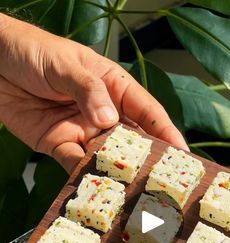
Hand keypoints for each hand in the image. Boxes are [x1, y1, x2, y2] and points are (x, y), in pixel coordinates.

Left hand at [0, 13, 186, 173]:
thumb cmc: (32, 51)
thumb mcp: (65, 65)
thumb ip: (88, 91)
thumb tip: (109, 121)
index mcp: (114, 86)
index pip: (147, 111)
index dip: (166, 132)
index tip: (183, 154)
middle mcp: (103, 112)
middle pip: (132, 139)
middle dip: (148, 160)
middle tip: (164, 182)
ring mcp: (82, 131)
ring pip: (107, 156)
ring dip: (118, 172)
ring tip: (134, 191)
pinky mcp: (59, 144)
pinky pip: (75, 164)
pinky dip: (84, 176)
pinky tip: (95, 186)